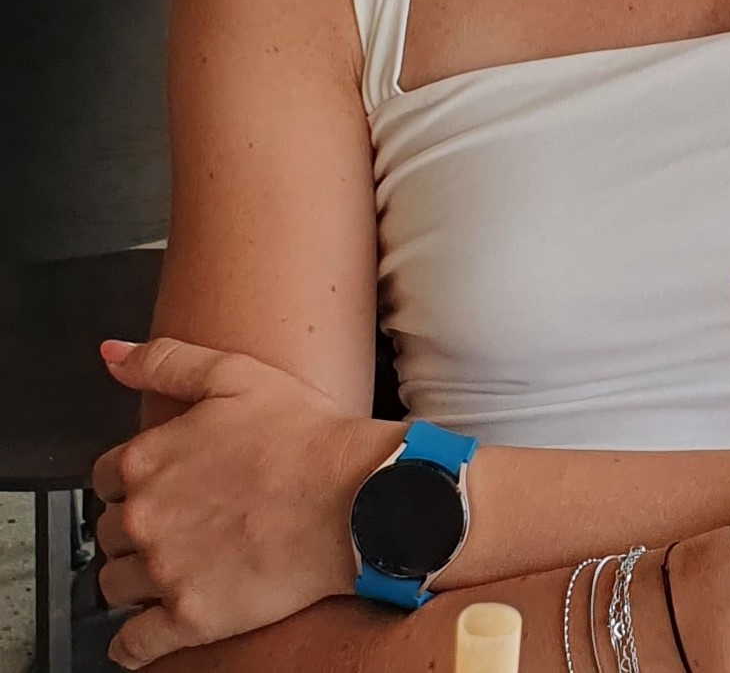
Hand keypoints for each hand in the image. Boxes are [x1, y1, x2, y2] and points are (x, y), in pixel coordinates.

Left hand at [91, 338, 406, 668]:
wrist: (354, 496)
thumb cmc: (305, 435)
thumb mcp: (235, 374)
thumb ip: (166, 361)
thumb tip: (112, 355)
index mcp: (147, 459)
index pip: (105, 477)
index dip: (132, 478)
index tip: (157, 483)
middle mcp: (145, 518)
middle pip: (108, 532)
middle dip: (134, 527)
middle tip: (173, 524)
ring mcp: (164, 572)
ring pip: (115, 585)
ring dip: (132, 579)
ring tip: (168, 569)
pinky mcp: (189, 619)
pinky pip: (133, 645)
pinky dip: (132, 645)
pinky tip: (144, 635)